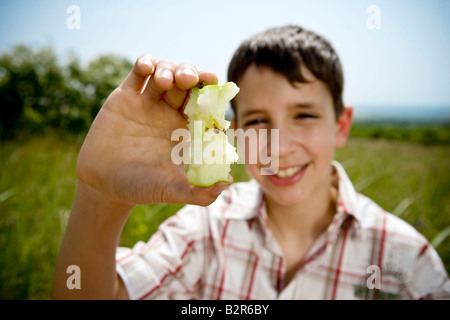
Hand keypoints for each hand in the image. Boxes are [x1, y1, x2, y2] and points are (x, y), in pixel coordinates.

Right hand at [76, 55, 230, 207]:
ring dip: (169, 69)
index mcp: (184, 128)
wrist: (103, 185)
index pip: (203, 101)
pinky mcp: (124, 98)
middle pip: (186, 82)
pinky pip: (137, 74)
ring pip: (165, 73)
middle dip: (191, 74)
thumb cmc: (140, 188)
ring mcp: (146, 103)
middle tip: (190, 79)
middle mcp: (168, 113)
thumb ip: (199, 192)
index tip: (215, 82)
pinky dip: (145, 64)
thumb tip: (228, 182)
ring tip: (165, 80)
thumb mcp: (171, 191)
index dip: (210, 90)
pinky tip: (147, 67)